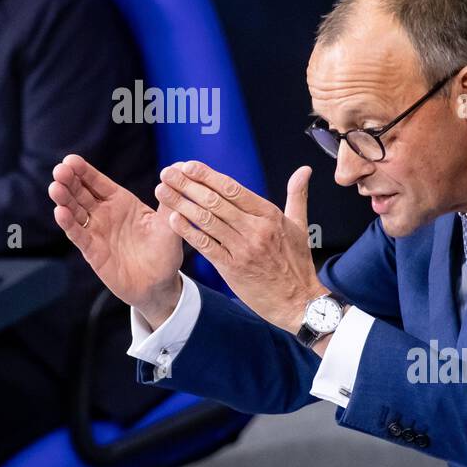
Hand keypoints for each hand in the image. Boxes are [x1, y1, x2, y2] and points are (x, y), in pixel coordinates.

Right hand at [49, 154, 183, 325]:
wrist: (159, 284)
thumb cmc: (164, 252)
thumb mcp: (169, 224)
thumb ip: (170, 201)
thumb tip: (175, 171)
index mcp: (121, 201)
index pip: (97, 182)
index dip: (84, 171)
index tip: (71, 160)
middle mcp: (104, 213)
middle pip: (81, 193)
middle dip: (69, 181)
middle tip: (59, 170)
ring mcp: (96, 231)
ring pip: (75, 211)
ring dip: (64, 199)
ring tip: (55, 188)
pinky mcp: (92, 251)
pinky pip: (78, 235)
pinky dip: (69, 224)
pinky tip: (60, 212)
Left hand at [155, 160, 323, 332]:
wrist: (299, 301)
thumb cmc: (297, 263)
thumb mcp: (299, 226)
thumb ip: (297, 195)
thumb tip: (304, 170)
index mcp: (269, 214)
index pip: (232, 188)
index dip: (207, 175)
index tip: (187, 165)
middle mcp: (255, 228)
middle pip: (215, 200)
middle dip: (187, 184)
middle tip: (166, 172)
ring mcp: (242, 248)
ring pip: (206, 220)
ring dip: (181, 203)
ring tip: (162, 190)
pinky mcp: (232, 268)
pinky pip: (205, 246)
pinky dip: (188, 232)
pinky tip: (172, 220)